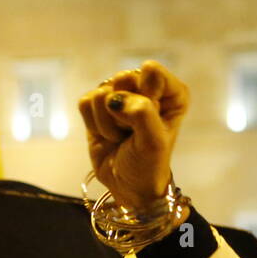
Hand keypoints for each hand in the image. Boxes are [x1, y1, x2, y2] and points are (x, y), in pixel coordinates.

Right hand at [78, 61, 188, 210]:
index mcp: (171, 93)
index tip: (150, 121)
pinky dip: (93, 124)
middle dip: (122, 112)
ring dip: (108, 123)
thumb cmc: (148, 164)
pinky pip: (85, 102)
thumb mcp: (153, 142)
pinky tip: (107, 136)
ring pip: (101, 93)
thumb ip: (142, 114)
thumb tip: (114, 98)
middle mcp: (147, 88)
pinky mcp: (97, 105)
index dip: (145, 97)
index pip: (152, 72)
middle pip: (123, 78)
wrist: (128, 185)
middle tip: (132, 132)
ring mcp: (120, 94)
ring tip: (121, 137)